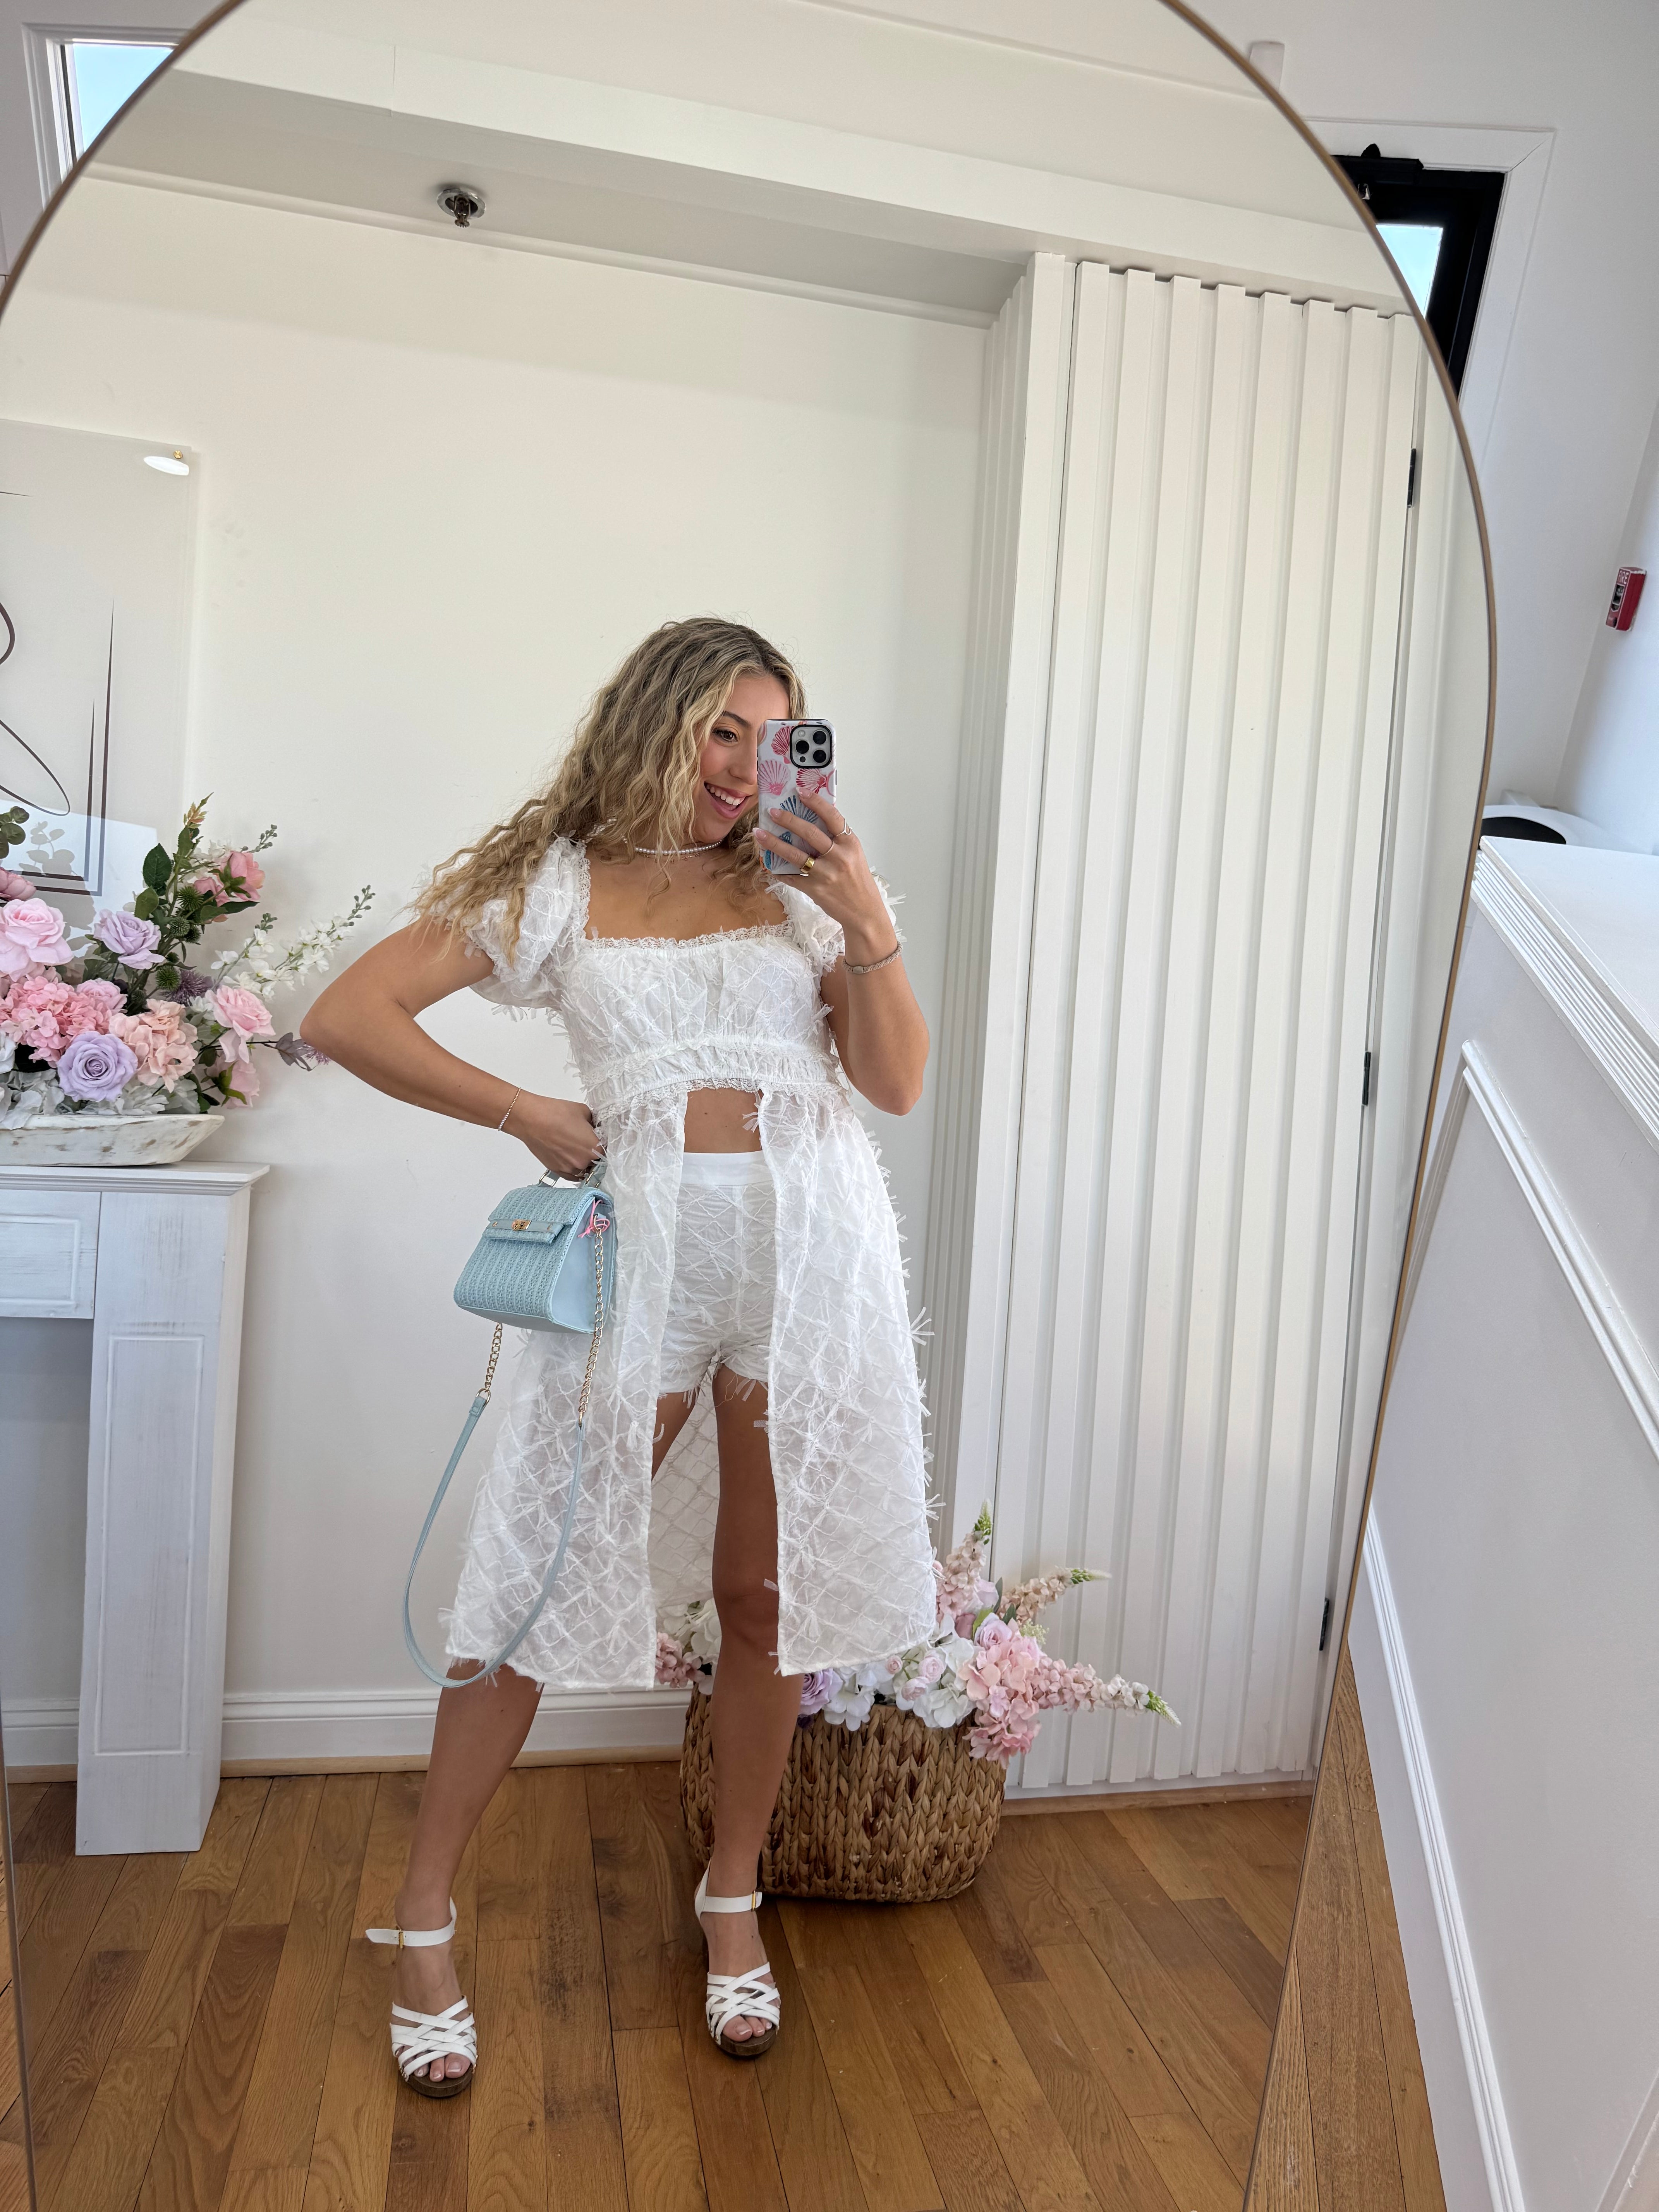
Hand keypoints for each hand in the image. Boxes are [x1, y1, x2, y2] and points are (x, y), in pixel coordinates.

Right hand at [508, 1093, 604, 1177]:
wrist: (531, 1119)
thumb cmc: (556, 1113)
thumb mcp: (584, 1112)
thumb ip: (595, 1123)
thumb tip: (596, 1128)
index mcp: (594, 1148)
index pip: (608, 1150)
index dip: (604, 1143)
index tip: (600, 1138)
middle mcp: (584, 1162)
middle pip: (596, 1160)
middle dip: (592, 1151)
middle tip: (585, 1139)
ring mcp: (570, 1169)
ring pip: (584, 1168)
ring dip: (582, 1160)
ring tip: (573, 1146)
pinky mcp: (557, 1171)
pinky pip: (572, 1175)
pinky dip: (573, 1167)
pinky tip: (570, 1157)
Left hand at [751, 792, 897, 963]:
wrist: (864, 912)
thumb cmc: (857, 881)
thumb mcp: (854, 855)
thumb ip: (837, 839)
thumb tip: (813, 819)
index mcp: (850, 844)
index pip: (832, 817)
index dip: (815, 802)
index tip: (800, 791)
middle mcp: (839, 857)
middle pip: (809, 833)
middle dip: (788, 820)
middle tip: (772, 811)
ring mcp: (826, 874)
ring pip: (795, 855)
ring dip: (774, 843)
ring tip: (759, 834)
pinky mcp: (816, 890)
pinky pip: (792, 877)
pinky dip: (779, 870)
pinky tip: (768, 863)